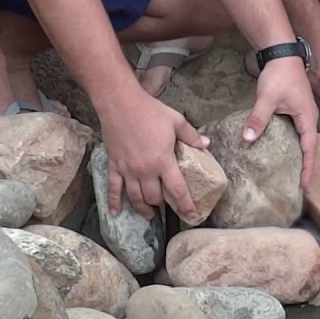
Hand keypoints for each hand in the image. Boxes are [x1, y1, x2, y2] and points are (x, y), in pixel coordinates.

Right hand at [98, 89, 207, 221]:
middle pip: (154, 198)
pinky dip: (114, 202)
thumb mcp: (176, 121)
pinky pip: (113, 188)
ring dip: (143, 209)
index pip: (177, 190)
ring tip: (150, 215)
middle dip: (163, 206)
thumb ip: (192, 136)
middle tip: (168, 209)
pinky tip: (116, 213)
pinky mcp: (114, 165)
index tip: (192, 215)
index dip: (185, 205)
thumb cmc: (149, 111)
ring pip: (135, 197)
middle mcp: (145, 170)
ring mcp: (127, 170)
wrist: (120, 103)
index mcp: (163, 161)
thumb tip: (206, 144)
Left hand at [243, 57, 319, 190]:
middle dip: (307, 167)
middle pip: (311, 148)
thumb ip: (258, 118)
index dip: (308, 169)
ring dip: (302, 157)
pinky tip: (286, 153)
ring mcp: (304, 115)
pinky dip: (295, 146)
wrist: (282, 53)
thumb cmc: (279, 75)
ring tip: (296, 175)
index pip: (310, 149)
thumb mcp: (267, 98)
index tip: (306, 187)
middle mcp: (309, 118)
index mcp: (307, 118)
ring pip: (305, 141)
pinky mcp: (297, 111)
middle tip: (301, 187)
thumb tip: (247, 139)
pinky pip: (298, 133)